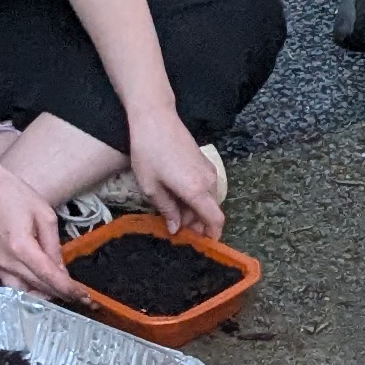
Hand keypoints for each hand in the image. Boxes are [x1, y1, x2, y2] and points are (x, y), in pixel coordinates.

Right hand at [0, 162, 85, 301]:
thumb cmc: (16, 196)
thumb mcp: (45, 216)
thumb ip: (54, 246)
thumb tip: (62, 272)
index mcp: (22, 248)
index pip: (49, 277)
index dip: (69, 290)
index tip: (86, 298)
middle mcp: (8, 262)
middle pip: (39, 289)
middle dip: (62, 295)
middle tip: (84, 299)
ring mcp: (0, 266)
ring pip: (26, 294)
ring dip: (46, 296)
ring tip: (67, 294)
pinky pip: (15, 288)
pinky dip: (32, 291)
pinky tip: (46, 289)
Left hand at [124, 110, 228, 240]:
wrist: (155, 118)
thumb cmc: (148, 152)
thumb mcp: (151, 186)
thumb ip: (167, 210)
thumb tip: (176, 228)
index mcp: (196, 190)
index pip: (216, 220)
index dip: (213, 236)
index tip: (204, 246)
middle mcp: (208, 181)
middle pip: (211, 212)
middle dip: (199, 225)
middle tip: (180, 233)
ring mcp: (208, 170)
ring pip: (208, 200)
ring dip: (195, 211)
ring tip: (175, 216)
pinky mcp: (204, 162)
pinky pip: (205, 188)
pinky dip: (196, 198)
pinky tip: (178, 199)